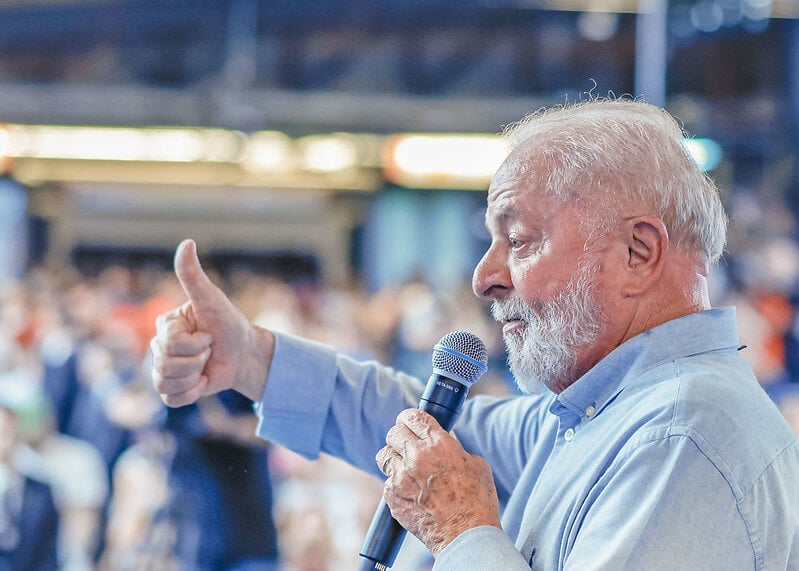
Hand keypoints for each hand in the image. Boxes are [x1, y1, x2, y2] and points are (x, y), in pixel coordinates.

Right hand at [150, 239, 273, 406]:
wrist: (244, 354)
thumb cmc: (229, 324)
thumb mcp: (212, 299)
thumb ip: (194, 275)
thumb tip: (187, 243)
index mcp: (165, 325)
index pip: (169, 344)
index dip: (195, 344)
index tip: (209, 336)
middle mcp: (159, 346)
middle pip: (166, 365)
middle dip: (197, 360)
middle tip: (210, 350)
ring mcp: (163, 368)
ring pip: (166, 383)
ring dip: (194, 376)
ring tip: (205, 366)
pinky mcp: (172, 389)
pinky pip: (171, 399)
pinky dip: (191, 393)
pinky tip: (202, 382)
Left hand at [375, 408, 501, 556]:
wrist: (466, 536)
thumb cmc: (476, 502)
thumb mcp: (475, 464)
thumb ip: (454, 448)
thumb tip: (443, 441)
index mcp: (439, 443)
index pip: (414, 416)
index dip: (410, 417)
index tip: (409, 421)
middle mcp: (417, 456)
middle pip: (394, 432)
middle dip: (400, 436)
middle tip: (405, 444)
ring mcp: (402, 477)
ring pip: (384, 455)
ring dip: (393, 458)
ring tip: (404, 468)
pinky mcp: (392, 496)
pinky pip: (387, 482)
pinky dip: (396, 485)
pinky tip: (410, 493)